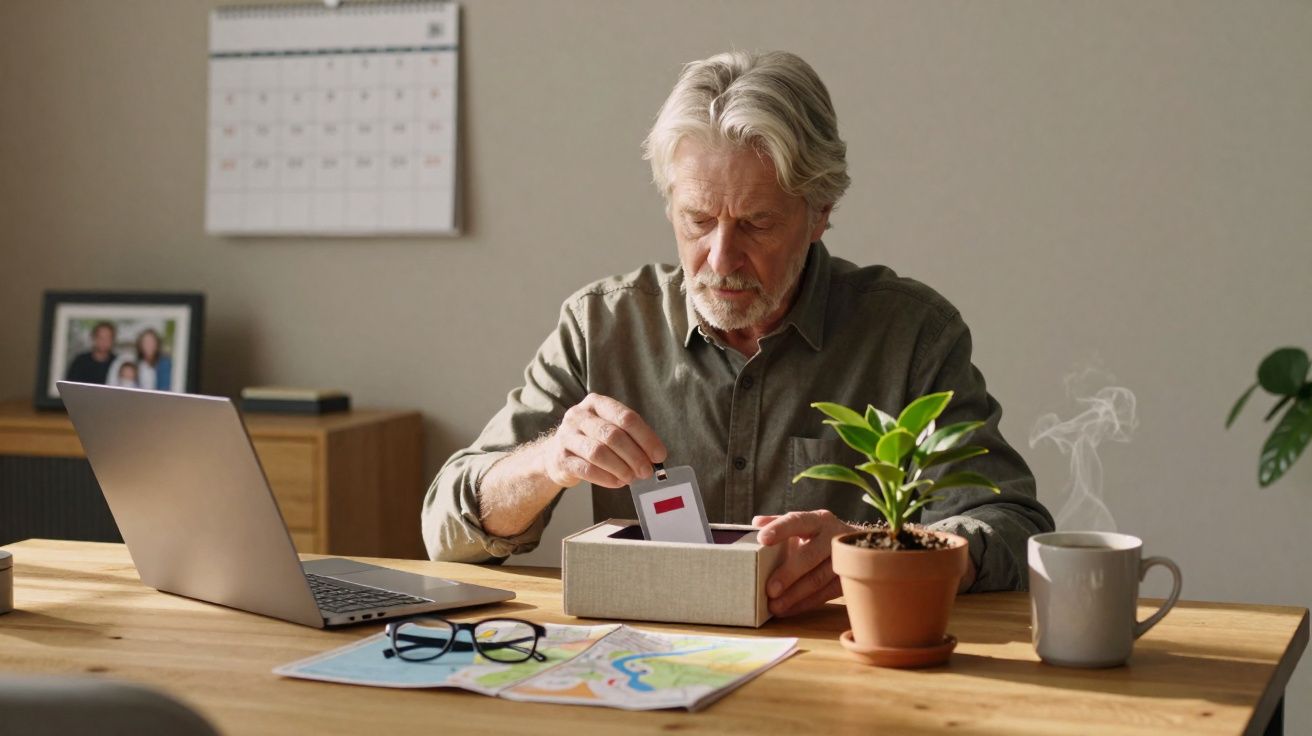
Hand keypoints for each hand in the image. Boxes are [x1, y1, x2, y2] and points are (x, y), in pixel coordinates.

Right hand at [536, 393, 666, 488]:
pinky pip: (586, 469)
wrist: (557, 454)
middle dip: (634, 455)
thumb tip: (655, 457)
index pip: (626, 417)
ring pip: (598, 452)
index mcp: (596, 403)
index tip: (659, 456)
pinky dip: (606, 477)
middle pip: (613, 435)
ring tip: (632, 478)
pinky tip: (617, 482)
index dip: (646, 438)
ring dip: (620, 467)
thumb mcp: (610, 430)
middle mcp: (579, 415)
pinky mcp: (560, 458)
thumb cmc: (592, 440)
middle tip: (647, 471)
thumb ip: (632, 439)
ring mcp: (566, 436)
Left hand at [753, 510, 862, 617]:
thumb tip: (757, 523)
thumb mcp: (804, 525)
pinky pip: (825, 594)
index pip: (797, 521)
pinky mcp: (848, 579)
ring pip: (818, 579)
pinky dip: (804, 604)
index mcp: (817, 520)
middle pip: (810, 555)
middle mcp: (832, 537)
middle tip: (770, 590)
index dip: (780, 529)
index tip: (762, 539)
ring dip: (795, 595)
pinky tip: (788, 610)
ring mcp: (844, 559)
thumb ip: (780, 523)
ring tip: (775, 606)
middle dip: (789, 574)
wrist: (857, 547)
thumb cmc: (820, 536)